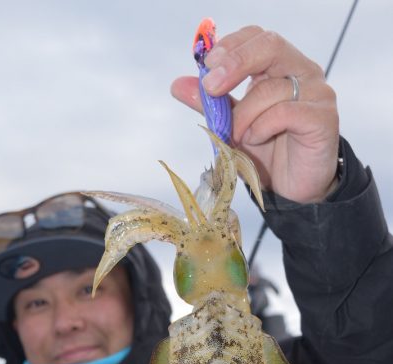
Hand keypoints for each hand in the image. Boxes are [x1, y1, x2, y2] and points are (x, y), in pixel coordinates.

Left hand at [171, 26, 338, 202]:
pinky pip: (286, 112)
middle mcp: (302, 72)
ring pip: (271, 89)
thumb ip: (211, 105)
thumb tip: (178, 85)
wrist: (291, 188)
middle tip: (211, 87)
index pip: (257, 38)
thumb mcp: (232, 126)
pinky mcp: (323, 117)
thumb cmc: (267, 152)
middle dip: (235, 63)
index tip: (207, 67)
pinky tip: (258, 140)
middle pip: (270, 46)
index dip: (231, 47)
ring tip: (240, 136)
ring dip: (245, 116)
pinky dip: (263, 127)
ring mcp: (316, 92)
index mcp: (279, 66)